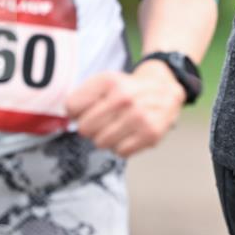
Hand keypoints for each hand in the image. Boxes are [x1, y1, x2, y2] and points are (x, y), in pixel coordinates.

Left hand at [65, 60, 185, 158]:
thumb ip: (81, 98)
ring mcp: (139, 116)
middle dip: (91, 127)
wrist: (164, 89)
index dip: (76, 112)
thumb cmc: (127, 90)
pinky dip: (122, 146)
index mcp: (108, 81)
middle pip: (84, 129)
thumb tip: (69, 119)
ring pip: (101, 143)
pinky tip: (129, 134)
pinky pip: (120, 152)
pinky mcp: (150, 134)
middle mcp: (124, 98)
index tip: (87, 110)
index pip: (71, 107)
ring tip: (118, 127)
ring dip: (106, 138)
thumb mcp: (104, 82)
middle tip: (103, 121)